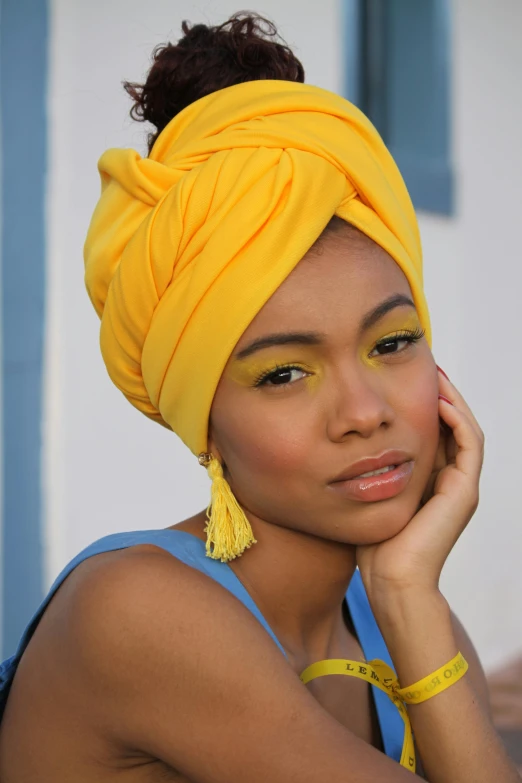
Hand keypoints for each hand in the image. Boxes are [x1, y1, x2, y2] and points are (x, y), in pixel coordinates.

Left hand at [356, 368, 483, 607]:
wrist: (391, 579)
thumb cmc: (373, 544)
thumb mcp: (368, 494)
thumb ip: (369, 471)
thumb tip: (344, 444)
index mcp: (430, 482)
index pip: (433, 432)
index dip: (423, 404)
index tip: (404, 378)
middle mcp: (449, 481)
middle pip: (450, 425)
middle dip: (439, 394)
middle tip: (424, 366)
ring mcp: (461, 486)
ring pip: (465, 428)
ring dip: (452, 399)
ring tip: (434, 374)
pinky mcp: (465, 491)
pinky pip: (470, 444)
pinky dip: (458, 419)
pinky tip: (438, 401)